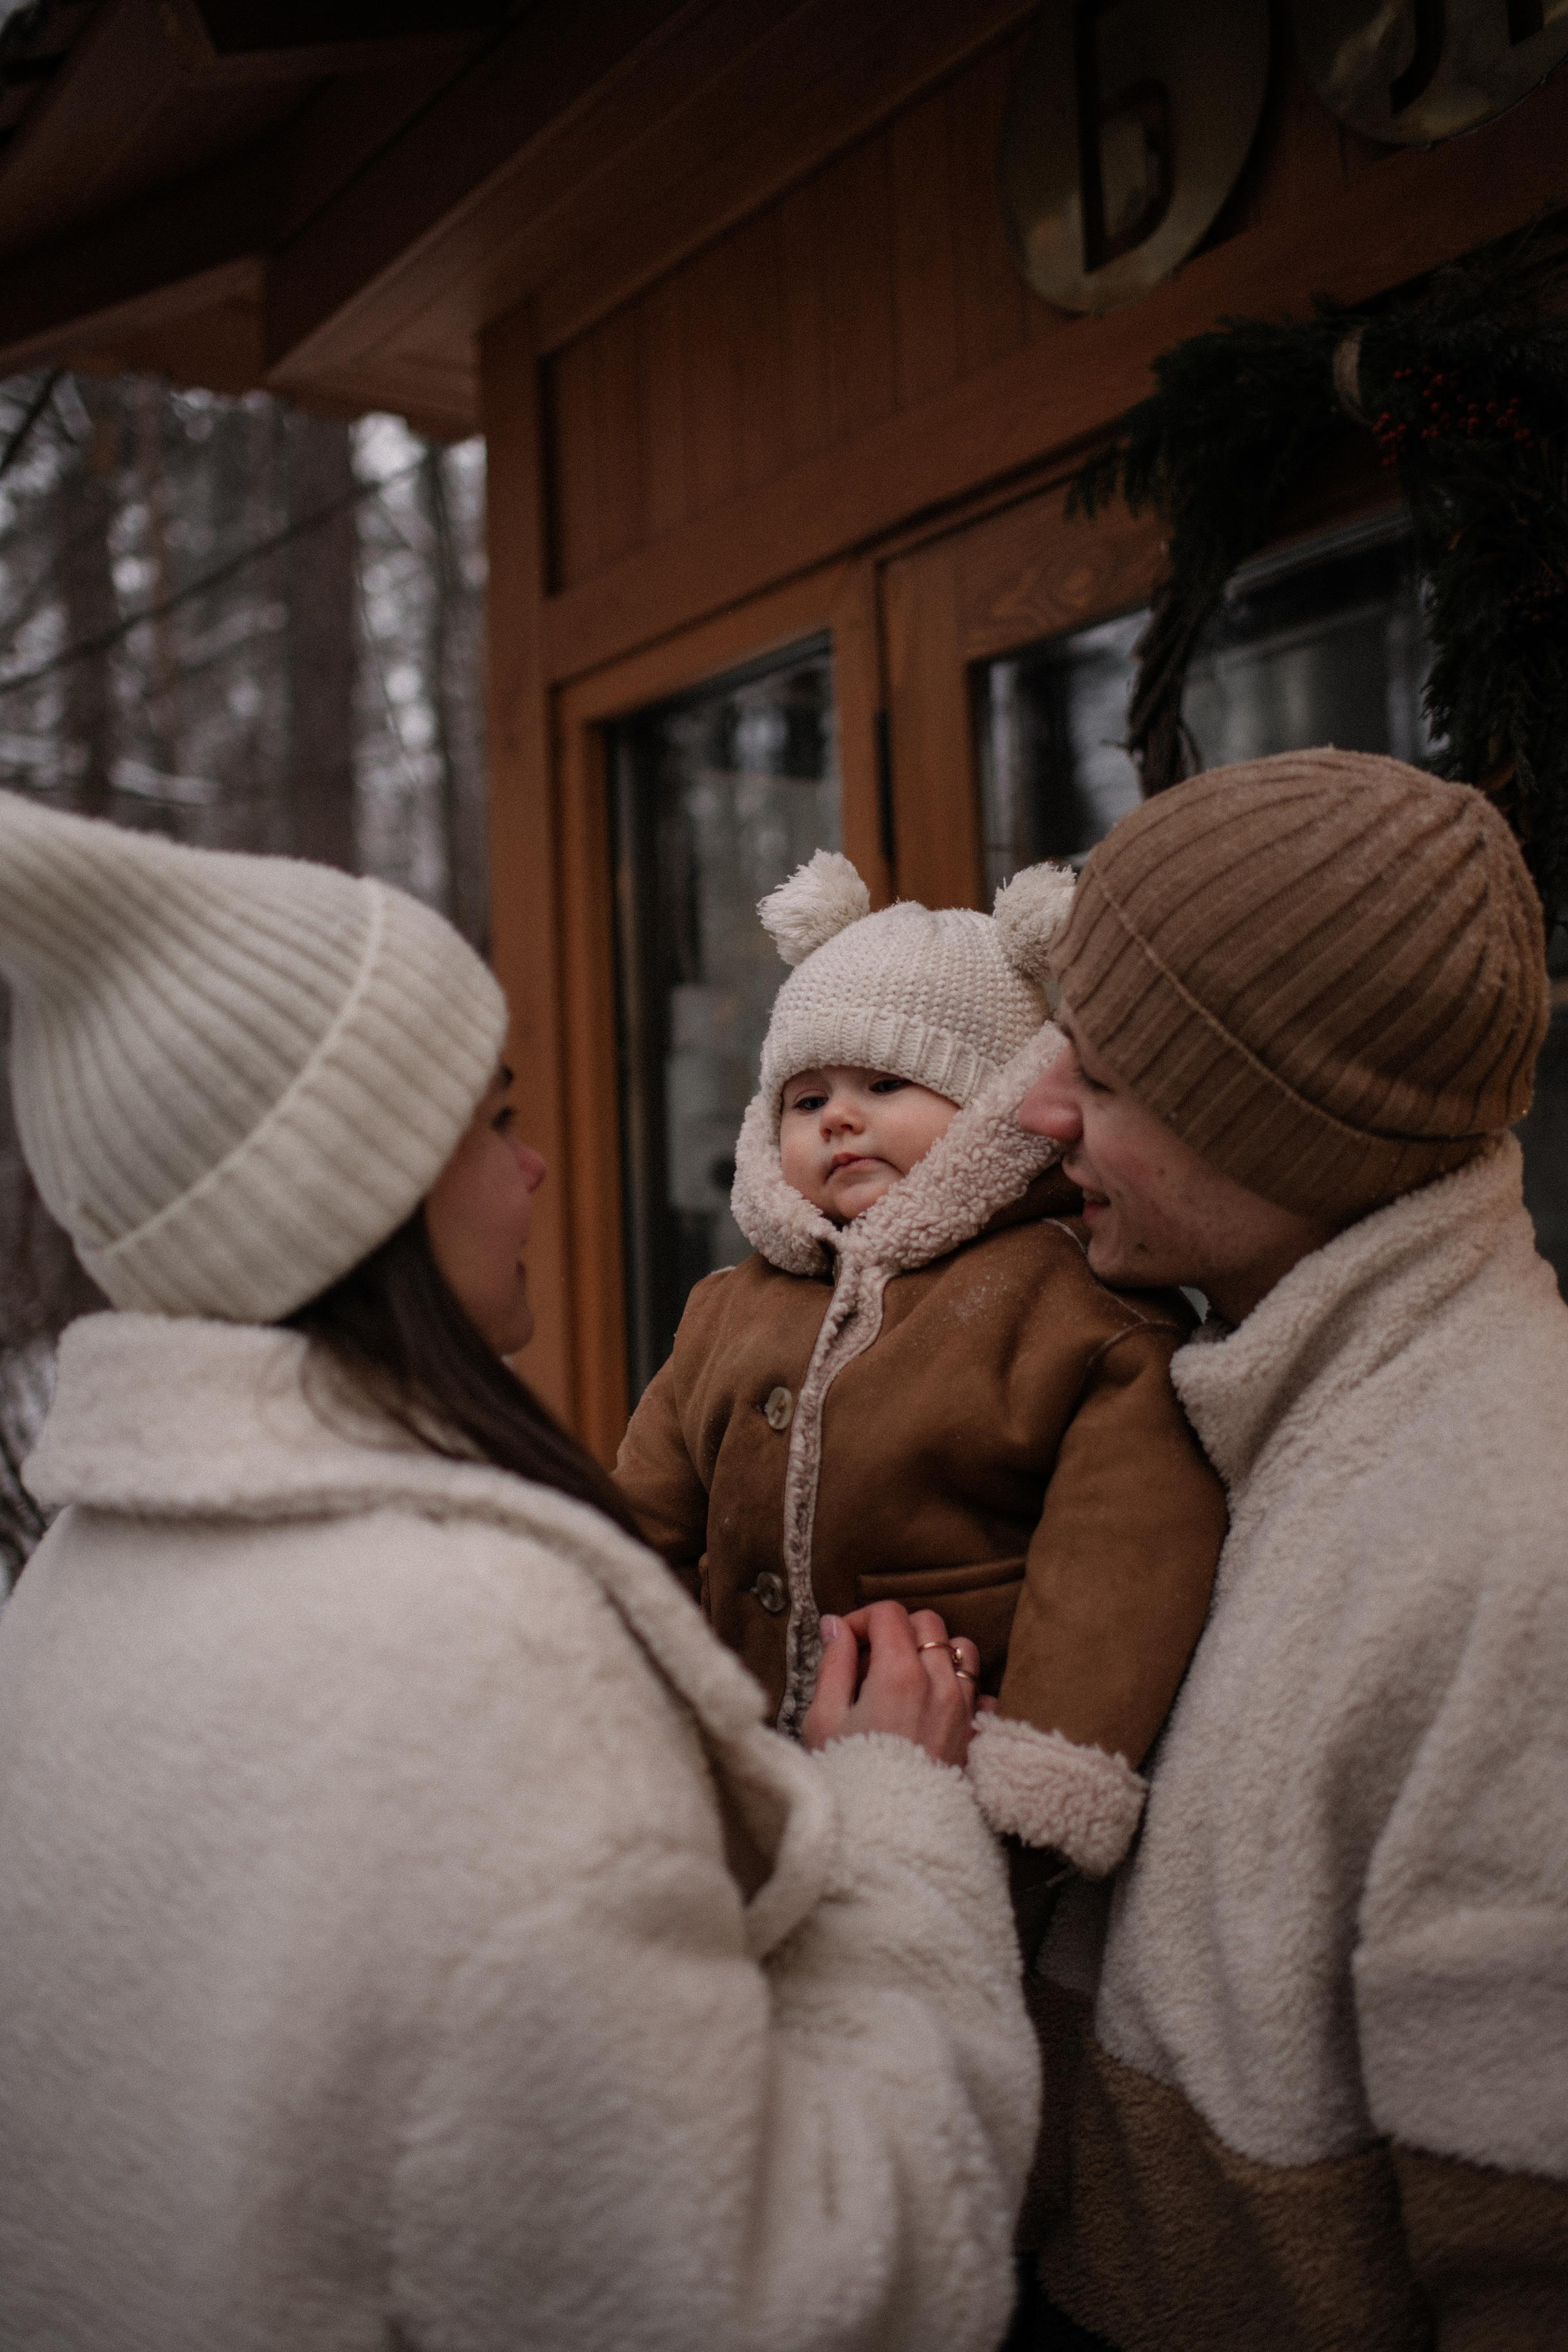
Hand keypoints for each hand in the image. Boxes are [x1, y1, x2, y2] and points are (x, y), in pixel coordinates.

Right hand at [802, 1602, 979, 1767]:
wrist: (891, 1838)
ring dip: (934, 1651)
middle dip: (897, 1629)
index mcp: (899, 1674)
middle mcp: (939, 1683)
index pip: (888, 1613)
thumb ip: (833, 1665)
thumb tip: (835, 1627)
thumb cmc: (850, 1780)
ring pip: (961, 1649)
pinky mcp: (975, 1733)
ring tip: (905, 1677)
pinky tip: (933, 1704)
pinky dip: (960, 1686)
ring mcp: (963, 1708)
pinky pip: (979, 1690)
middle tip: (870, 1660)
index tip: (845, 1642)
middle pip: (928, 1623)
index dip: (861, 1619)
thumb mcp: (824, 1720)